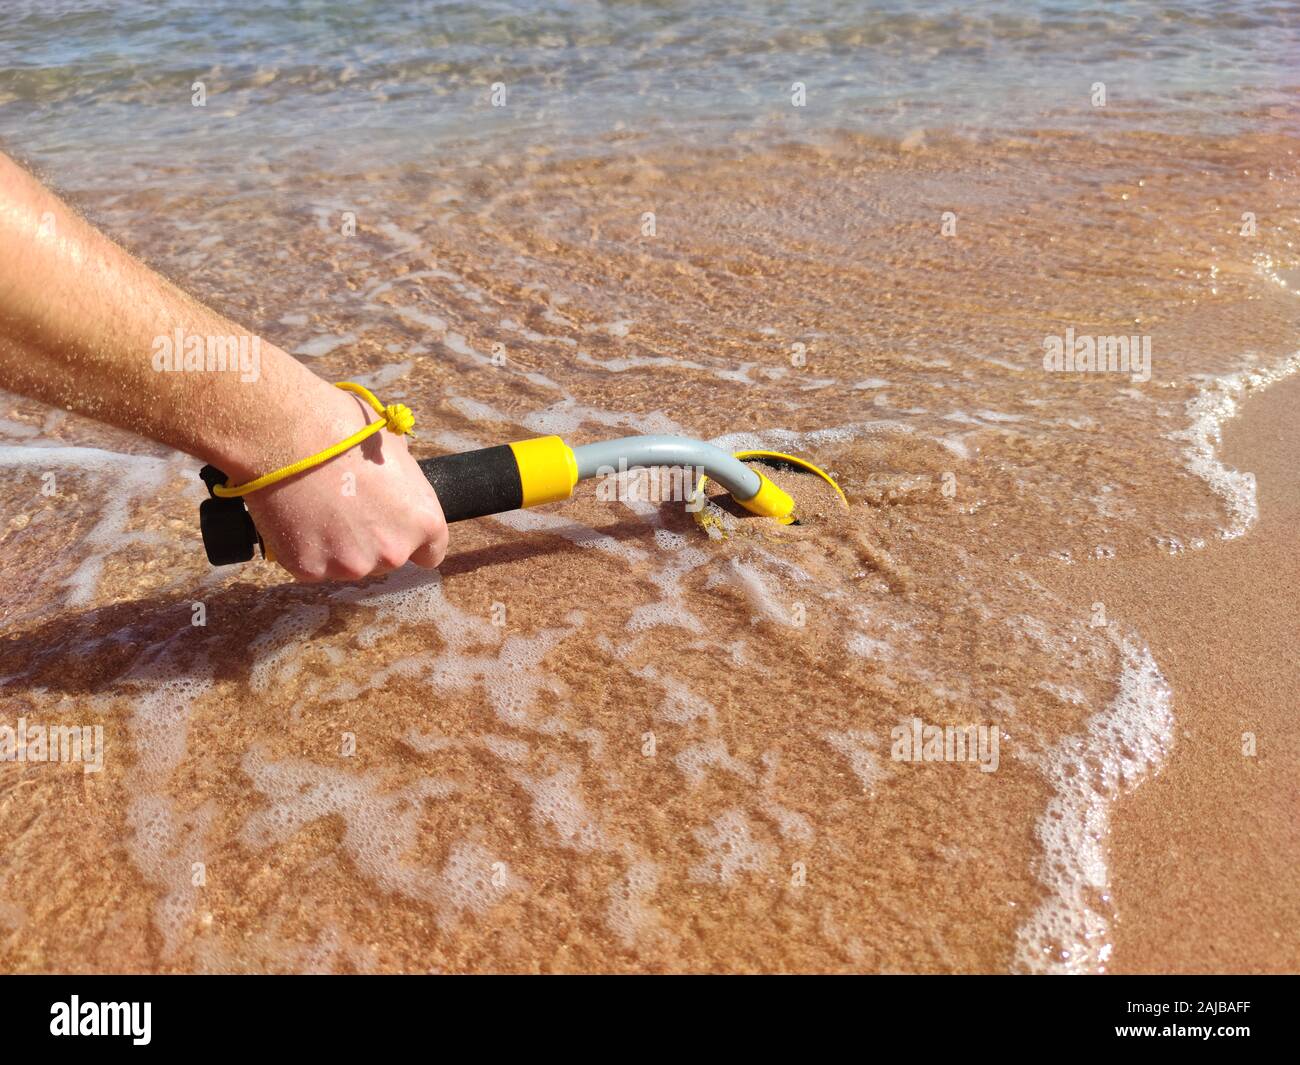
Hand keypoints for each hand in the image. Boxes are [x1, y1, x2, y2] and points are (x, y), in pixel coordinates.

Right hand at [241, 385, 447, 581]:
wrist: (288, 433)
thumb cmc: (344, 429)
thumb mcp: (394, 449)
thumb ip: (403, 482)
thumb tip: (397, 486)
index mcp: (423, 521)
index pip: (430, 553)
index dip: (411, 540)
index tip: (394, 529)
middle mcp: (392, 551)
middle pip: (386, 559)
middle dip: (370, 539)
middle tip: (346, 506)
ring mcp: (350, 564)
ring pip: (347, 564)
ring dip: (336, 545)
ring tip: (318, 505)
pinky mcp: (310, 569)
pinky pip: (311, 564)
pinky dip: (303, 546)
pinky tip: (296, 514)